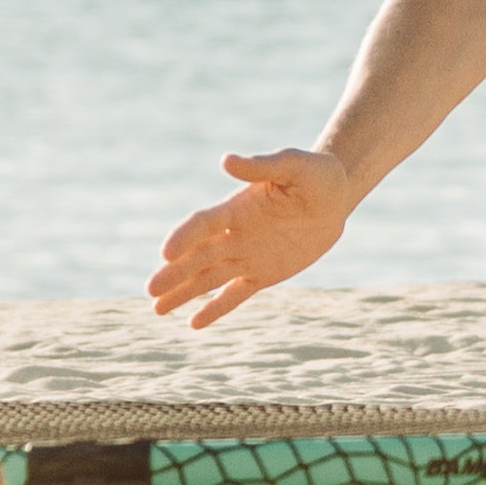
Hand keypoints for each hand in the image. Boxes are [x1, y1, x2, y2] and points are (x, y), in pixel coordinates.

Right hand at [147, 147, 353, 328]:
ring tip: (156, 309)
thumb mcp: (293, 165)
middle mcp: (235, 234)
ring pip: (209, 278)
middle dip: (174, 273)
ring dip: (184, 292)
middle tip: (151, 289)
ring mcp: (247, 255)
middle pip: (198, 256)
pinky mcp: (263, 274)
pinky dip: (216, 308)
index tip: (167, 253)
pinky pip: (236, 294)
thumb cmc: (315, 174)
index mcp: (237, 207)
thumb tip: (226, 160)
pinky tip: (193, 324)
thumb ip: (260, 165)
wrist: (335, 196)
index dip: (185, 237)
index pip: (203, 224)